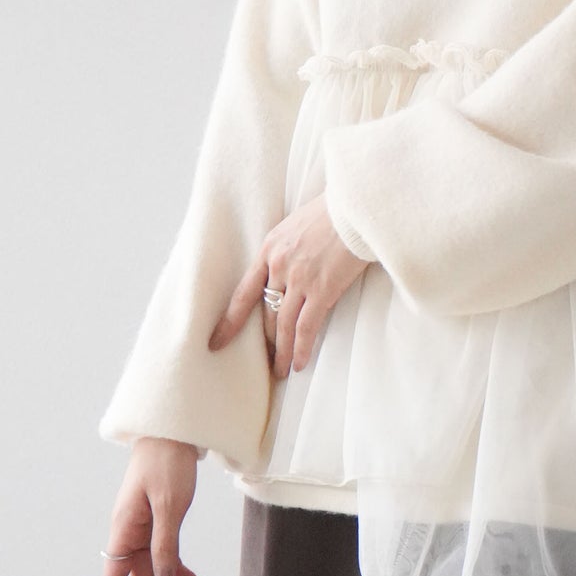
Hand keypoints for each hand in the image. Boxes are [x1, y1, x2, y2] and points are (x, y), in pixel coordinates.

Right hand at [102, 437, 201, 575]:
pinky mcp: (157, 520)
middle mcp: (130, 532)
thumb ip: (165, 544)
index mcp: (124, 529)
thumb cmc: (167, 462)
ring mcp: (143, 527)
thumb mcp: (169, 505)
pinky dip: (178, 569)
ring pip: (155, 570)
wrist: (172, 430)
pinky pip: (164, 553)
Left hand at [207, 191, 371, 378]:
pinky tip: (298, 364)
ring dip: (281, 352)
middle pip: (266, 313)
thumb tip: (292, 267)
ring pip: (283, 325)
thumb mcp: (299, 223)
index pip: (243, 292)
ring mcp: (299, 279)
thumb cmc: (335, 210)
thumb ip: (290, 247)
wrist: (358, 204)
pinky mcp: (322, 290)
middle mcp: (279, 265)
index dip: (230, 321)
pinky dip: (301, 348)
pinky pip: (306, 327)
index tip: (217, 341)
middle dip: (265, 340)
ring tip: (280, 371)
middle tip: (266, 361)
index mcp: (270, 247)